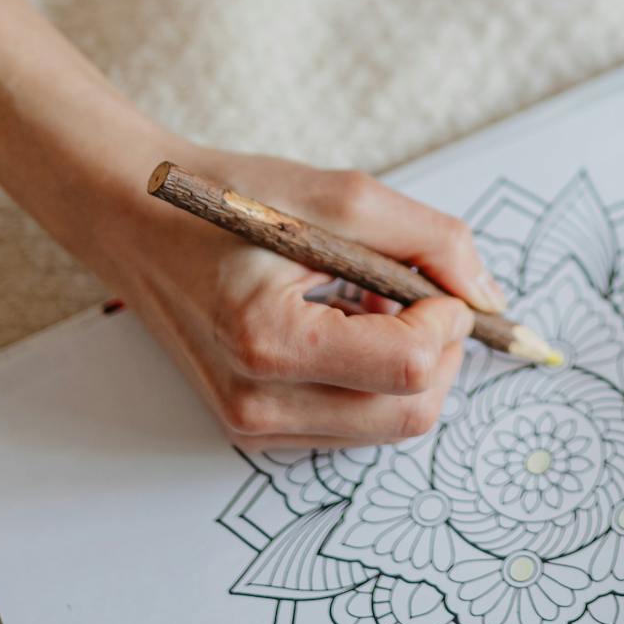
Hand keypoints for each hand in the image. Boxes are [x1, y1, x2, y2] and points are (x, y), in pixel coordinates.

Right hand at [91, 143, 505, 448]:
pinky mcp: (254, 428)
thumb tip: (488, 295)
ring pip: (389, 424)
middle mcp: (256, 403)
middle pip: (410, 412)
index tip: (430, 274)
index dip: (447, 318)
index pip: (410, 364)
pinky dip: (373, 377)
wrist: (136, 219)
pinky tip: (347, 323)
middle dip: (440, 350)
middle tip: (418, 289)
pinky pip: (353, 422)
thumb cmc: (228, 199)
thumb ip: (430, 240)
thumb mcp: (340, 195)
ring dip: (407, 364)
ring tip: (370, 299)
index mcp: (269, 340)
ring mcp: (251, 425)